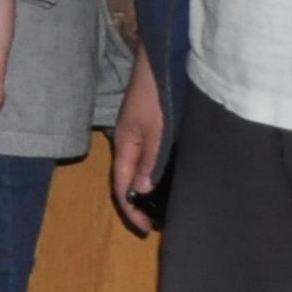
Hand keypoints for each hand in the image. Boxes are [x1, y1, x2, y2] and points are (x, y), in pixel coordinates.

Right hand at [110, 50, 166, 233]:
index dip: (131, 209)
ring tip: (164, 205)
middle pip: (128, 180)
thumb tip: (141, 192)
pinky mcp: (152, 127)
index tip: (146, 229)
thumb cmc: (158, 96)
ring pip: (140, 170)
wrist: (163, 62)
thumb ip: (149, 161)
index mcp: (125, 145)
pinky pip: (149, 158)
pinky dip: (155, 174)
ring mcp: (139, 134)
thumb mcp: (156, 131)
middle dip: (139, 203)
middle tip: (158, 222)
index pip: (121, 186)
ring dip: (148, 189)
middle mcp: (129, 142)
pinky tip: (169, 178)